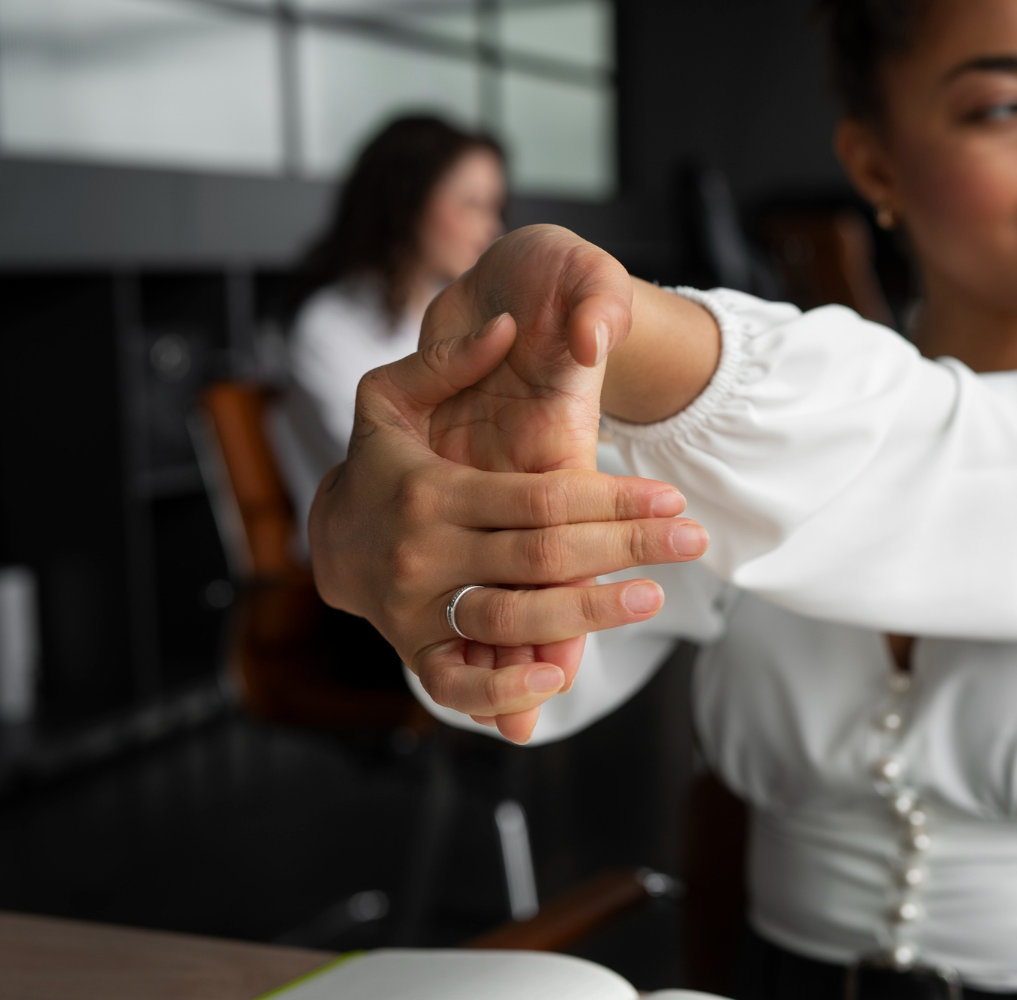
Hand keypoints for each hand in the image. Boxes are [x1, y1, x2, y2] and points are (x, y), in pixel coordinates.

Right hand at [415, 225, 642, 733]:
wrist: (324, 540)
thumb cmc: (377, 463)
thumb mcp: (388, 398)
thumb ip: (446, 360)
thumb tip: (509, 326)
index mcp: (430, 490)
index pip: (540, 499)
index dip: (612, 498)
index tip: (671, 497)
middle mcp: (424, 553)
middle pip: (541, 558)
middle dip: (624, 549)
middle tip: (692, 542)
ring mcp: (417, 609)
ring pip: (511, 620)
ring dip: (587, 616)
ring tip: (651, 598)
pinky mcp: (413, 652)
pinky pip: (457, 685)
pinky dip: (505, 690)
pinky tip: (560, 677)